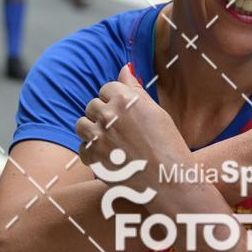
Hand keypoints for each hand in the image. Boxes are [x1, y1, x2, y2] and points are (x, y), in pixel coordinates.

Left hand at [76, 65, 191, 193]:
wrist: (170, 182)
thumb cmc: (168, 146)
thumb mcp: (156, 112)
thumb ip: (135, 90)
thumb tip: (124, 69)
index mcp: (126, 99)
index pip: (107, 89)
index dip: (115, 102)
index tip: (126, 116)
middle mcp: (109, 114)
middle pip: (92, 106)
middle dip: (103, 117)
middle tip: (122, 133)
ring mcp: (98, 136)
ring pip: (81, 125)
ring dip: (93, 132)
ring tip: (112, 145)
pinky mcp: (92, 157)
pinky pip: (82, 148)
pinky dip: (93, 154)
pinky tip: (111, 159)